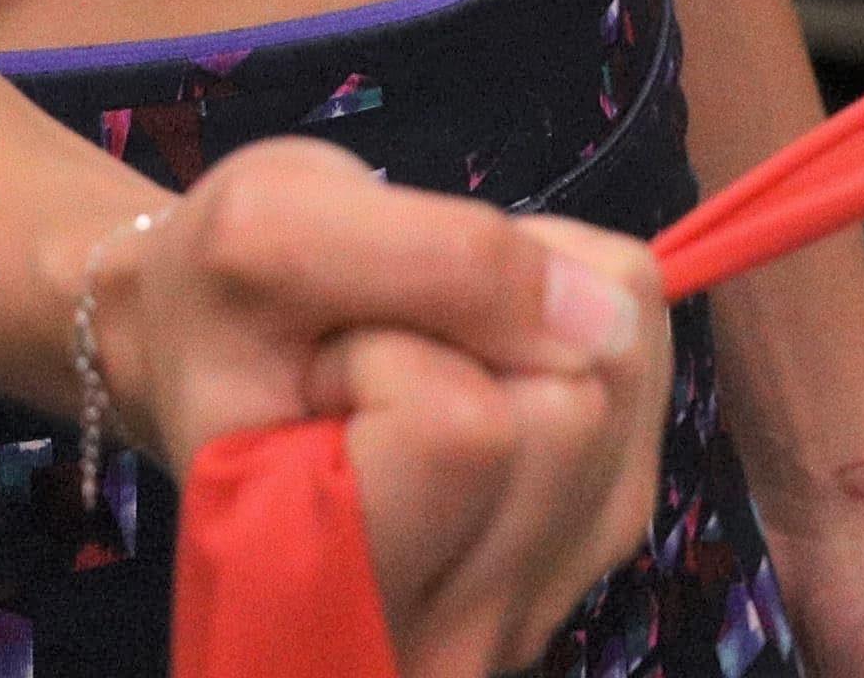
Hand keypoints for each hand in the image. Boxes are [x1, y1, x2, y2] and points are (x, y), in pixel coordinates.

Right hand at [87, 145, 664, 675]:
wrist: (217, 349)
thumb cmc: (220, 302)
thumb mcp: (270, 227)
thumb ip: (433, 261)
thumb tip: (602, 314)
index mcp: (329, 596)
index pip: (462, 431)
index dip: (394, 343)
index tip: (323, 366)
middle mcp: (450, 638)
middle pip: (568, 409)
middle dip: (477, 321)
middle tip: (375, 342)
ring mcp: (539, 599)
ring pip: (622, 384)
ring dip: (534, 312)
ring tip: (424, 346)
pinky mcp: (601, 535)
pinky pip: (647, 369)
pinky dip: (576, 316)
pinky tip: (485, 353)